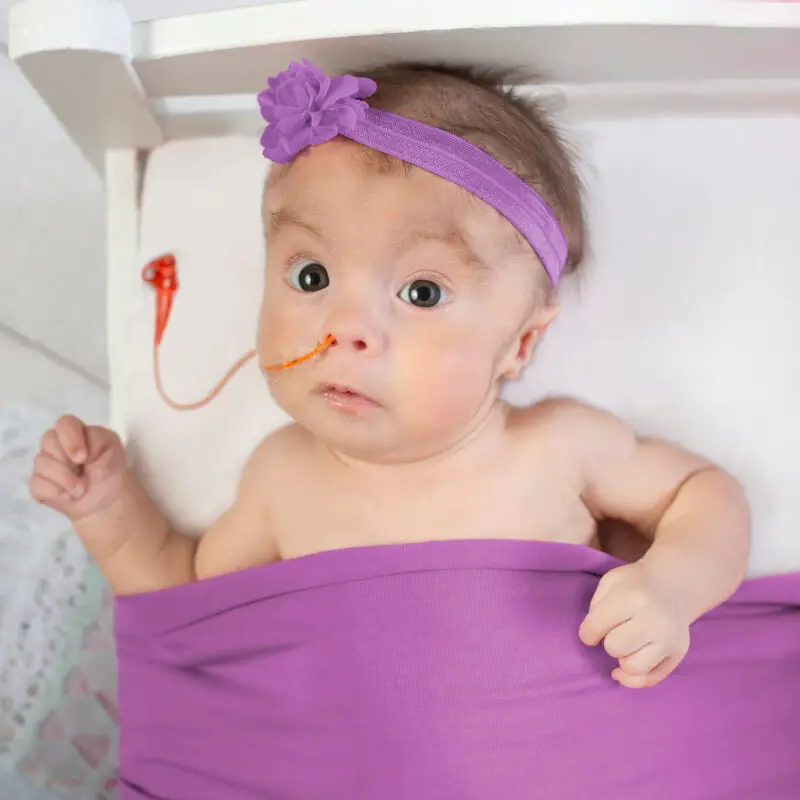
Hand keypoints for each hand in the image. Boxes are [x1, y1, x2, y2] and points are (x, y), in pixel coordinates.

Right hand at [29, 415, 127, 524]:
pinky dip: (54, 492)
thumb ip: (96, 438)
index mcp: (76, 432)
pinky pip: (36, 484)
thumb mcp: (112, 446)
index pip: (64, 423)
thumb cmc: (110, 468)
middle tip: (83, 473)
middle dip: (67, 462)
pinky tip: (68, 497)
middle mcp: (56, 445)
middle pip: (48, 441)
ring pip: (41, 463)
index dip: (70, 439)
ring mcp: (46, 464)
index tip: (82, 458)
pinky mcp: (39, 483)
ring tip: (81, 489)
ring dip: (64, 480)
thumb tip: (74, 452)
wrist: (107, 499)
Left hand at [578, 561, 689, 687]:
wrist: (674, 585)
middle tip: (615, 631)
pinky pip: (650, 680)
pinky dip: (633, 678)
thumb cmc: (635, 584)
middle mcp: (655, 619)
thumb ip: (596, 606)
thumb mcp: (611, 582)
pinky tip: (625, 667)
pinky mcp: (678, 654)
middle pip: (615, 648)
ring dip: (622, 658)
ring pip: (632, 668)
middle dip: (608, 641)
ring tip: (626, 645)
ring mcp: (669, 639)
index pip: (598, 625)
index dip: (588, 631)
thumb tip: (591, 637)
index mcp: (634, 596)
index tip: (591, 630)